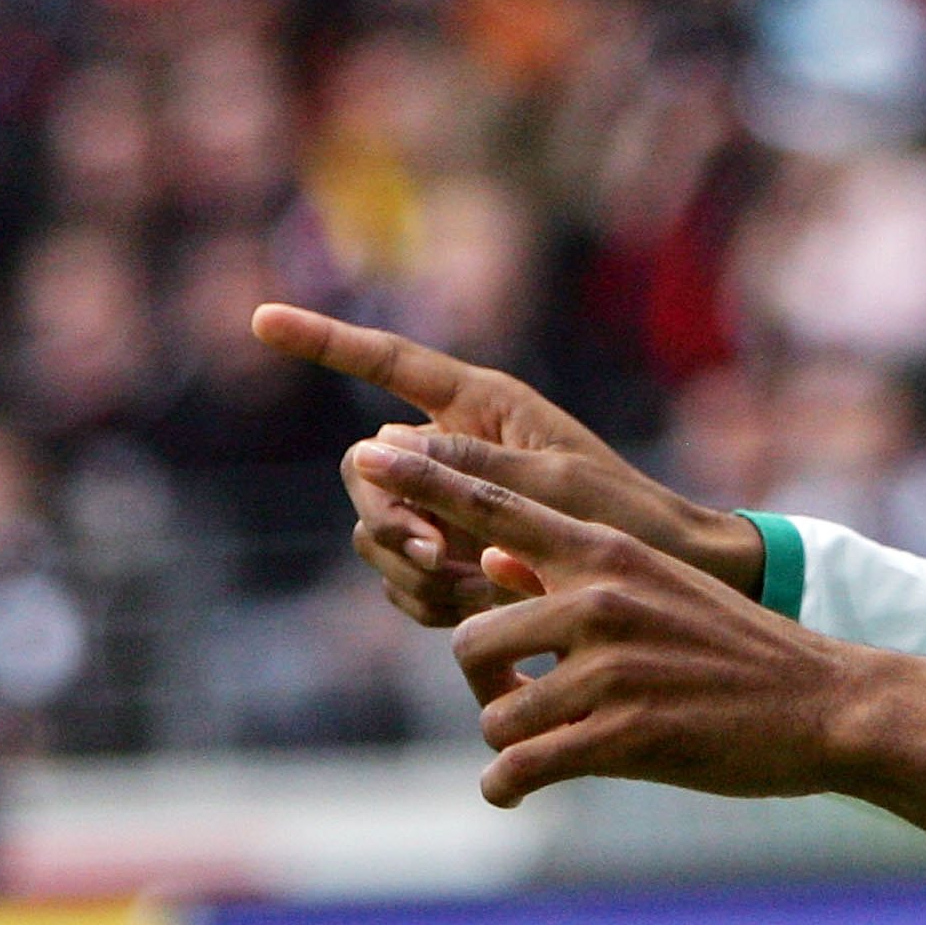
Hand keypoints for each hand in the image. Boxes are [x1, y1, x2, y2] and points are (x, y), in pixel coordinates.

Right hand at [252, 303, 765, 625]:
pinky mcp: (452, 556)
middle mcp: (452, 448)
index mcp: (479, 403)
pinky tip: (479, 603)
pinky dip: (428, 599)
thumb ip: (464, 471)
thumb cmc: (623, 515)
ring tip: (478, 586)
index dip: (322, 340)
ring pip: (377, 532)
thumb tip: (373, 454)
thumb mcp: (550, 485)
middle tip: (433, 556)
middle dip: (386, 515)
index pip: (386, 362)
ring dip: (410, 568)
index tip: (261, 320)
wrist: (664, 577)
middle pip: (364, 471)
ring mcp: (447, 505)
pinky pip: (403, 580)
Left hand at [349, 432, 925, 841]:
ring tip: (545, 747)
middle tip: (524, 702)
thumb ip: (573, 575)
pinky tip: (514, 793)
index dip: (423, 482)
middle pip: (471, 638)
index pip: (492, 506)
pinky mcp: (624, 733)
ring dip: (508, 741)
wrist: (823, 702)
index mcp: (606, 550)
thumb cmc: (731, 647)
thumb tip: (493, 562)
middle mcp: (601, 596)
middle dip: (484, 682)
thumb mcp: (655, 587)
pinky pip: (523, 768)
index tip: (365, 455)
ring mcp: (612, 666)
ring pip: (497, 714)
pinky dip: (507, 787)